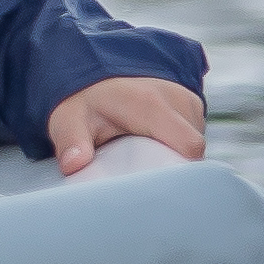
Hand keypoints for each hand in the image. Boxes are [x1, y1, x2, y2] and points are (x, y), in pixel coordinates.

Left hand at [46, 76, 206, 174]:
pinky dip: (178, 147)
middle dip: (173, 168)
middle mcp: (177, 99)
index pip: (189, 146)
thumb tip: (73, 165)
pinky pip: (194, 136)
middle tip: (143, 175)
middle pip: (194, 151)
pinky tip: (155, 148)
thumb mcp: (69, 118)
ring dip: (175, 156)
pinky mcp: (192, 106)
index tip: (156, 187)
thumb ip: (71, 140)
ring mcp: (189, 101)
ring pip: (195, 145)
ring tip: (146, 158)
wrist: (98, 76)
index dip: (179, 172)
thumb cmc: (86, 102)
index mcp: (151, 104)